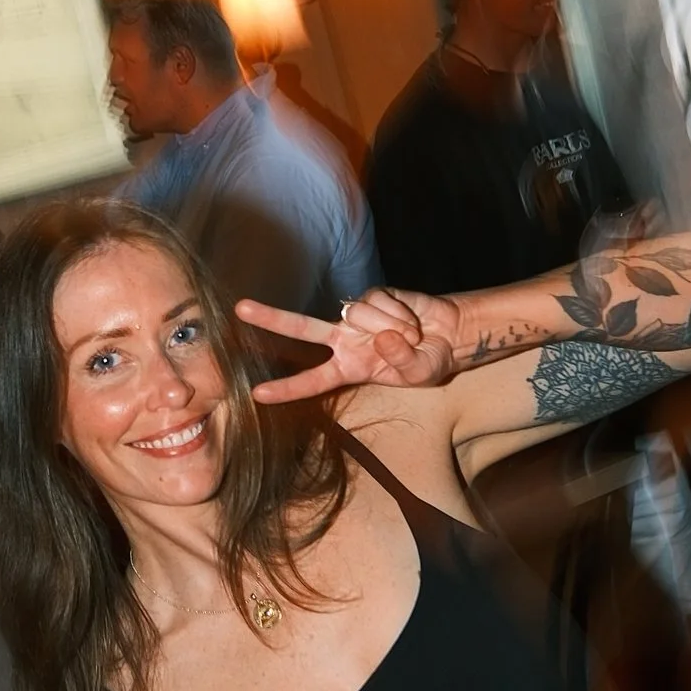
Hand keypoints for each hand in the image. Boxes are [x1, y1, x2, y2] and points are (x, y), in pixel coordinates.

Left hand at [236, 287, 463, 402]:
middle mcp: (344, 340)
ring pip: (356, 314)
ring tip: (412, 337)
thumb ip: (400, 362)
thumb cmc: (429, 360)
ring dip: (392, 328)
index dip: (287, 388)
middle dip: (271, 318)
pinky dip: (400, 314)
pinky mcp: (373, 295)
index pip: (313, 381)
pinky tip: (412, 322)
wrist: (450, 334)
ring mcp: (356, 316)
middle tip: (239, 310)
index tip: (257, 395)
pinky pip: (377, 302)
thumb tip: (382, 336)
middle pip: (301, 328)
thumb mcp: (418, 375)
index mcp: (348, 368)